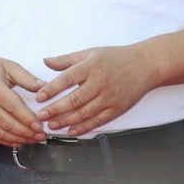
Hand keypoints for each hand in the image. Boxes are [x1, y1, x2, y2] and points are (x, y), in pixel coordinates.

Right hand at [0, 51, 46, 145]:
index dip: (28, 119)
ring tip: (32, 140)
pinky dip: (4, 141)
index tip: (41, 126)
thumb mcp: (8, 66)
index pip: (13, 107)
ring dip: (17, 139)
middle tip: (40, 136)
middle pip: (7, 123)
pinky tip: (16, 141)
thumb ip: (27, 78)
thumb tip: (45, 88)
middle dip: (26, 133)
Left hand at [35, 45, 153, 135]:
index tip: (39, 96)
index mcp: (92, 66)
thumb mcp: (90, 52)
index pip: (67, 78)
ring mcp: (109, 97)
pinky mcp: (117, 109)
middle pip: (74, 99)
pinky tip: (70, 131)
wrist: (144, 65)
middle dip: (55, 109)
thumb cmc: (115, 57)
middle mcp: (100, 82)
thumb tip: (46, 61)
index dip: (52, 88)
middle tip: (40, 116)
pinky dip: (83, 128)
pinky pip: (97, 121)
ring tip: (51, 125)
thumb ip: (67, 59)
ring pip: (84, 113)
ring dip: (66, 121)